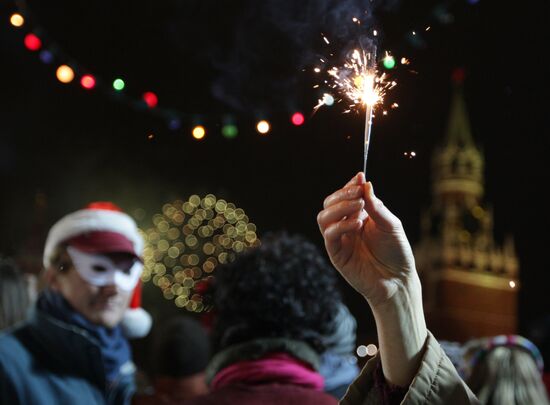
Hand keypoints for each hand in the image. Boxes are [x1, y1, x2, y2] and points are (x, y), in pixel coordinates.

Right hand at [317, 172, 416, 308]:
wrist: (398, 280)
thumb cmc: (396, 252)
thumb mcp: (391, 225)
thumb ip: (377, 206)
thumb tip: (365, 184)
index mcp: (358, 215)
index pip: (345, 196)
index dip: (349, 185)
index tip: (360, 177)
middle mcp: (345, 225)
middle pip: (330, 203)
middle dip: (342, 194)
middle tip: (358, 192)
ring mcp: (339, 239)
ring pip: (324, 217)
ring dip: (339, 207)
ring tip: (359, 206)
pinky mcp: (336, 254)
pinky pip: (330, 235)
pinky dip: (341, 225)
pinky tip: (357, 224)